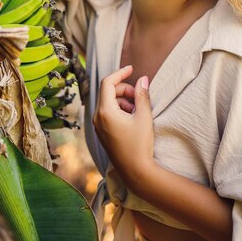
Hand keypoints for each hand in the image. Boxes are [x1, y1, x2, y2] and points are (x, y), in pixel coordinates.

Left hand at [93, 65, 154, 187]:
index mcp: (105, 111)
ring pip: (108, 102)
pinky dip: (119, 109)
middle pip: (108, 92)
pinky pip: (108, 113)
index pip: (108, 83)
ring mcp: (98, 126)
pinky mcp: (102, 132)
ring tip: (138, 108)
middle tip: (140, 95)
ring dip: (123, 99)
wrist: (136, 171)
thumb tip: (143, 79)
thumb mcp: (143, 117)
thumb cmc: (140, 144)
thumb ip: (142, 95)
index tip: (132, 69)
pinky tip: (133, 116)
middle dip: (124, 88)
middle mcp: (97, 117)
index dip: (120, 73)